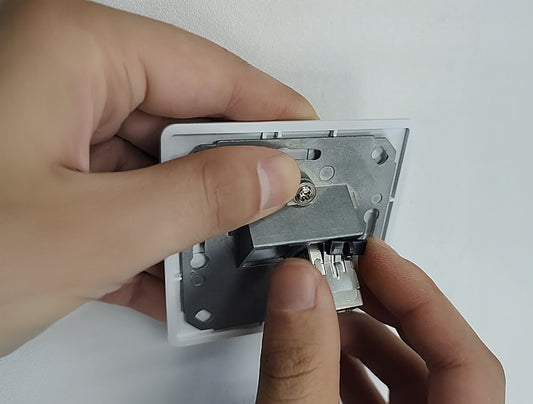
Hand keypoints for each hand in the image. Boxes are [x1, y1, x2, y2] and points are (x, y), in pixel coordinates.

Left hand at [0, 0, 315, 354]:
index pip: (208, 71)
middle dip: (232, 173)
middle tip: (280, 212)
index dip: (270, 110)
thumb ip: (197, 199)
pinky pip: (115, 191)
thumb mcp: (91, 231)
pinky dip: (145, 234)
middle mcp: (57, 72)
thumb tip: (272, 176)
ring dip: (188, 216)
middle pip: (181, 115)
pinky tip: (170, 275)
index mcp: (71, 50)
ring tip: (229, 256)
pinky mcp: (35, 170)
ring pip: (150, 161)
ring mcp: (43, 122)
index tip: (315, 143)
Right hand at [256, 238, 504, 402]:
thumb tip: (299, 284)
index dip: (420, 295)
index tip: (376, 255)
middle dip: (383, 306)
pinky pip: (381, 398)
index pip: (466, 357)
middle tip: (346, 271)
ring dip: (360, 336)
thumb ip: (301, 360)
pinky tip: (315, 355)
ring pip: (406, 376)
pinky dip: (348, 369)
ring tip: (319, 311)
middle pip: (435, 357)